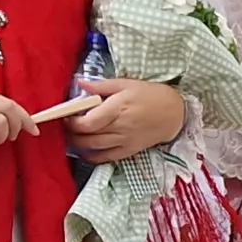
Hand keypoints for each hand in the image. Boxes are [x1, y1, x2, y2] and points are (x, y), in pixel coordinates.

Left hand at [64, 79, 187, 162]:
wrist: (175, 113)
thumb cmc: (151, 95)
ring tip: (71, 136)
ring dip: (77, 144)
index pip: (88, 122)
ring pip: (93, 148)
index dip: (72, 122)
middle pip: (87, 136)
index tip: (67, 115)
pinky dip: (91, 157)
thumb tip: (80, 84)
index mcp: (117, 108)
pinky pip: (106, 158)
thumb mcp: (126, 84)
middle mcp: (119, 126)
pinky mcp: (129, 150)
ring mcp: (124, 141)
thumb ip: (102, 85)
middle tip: (66, 125)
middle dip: (71, 132)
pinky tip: (84, 151)